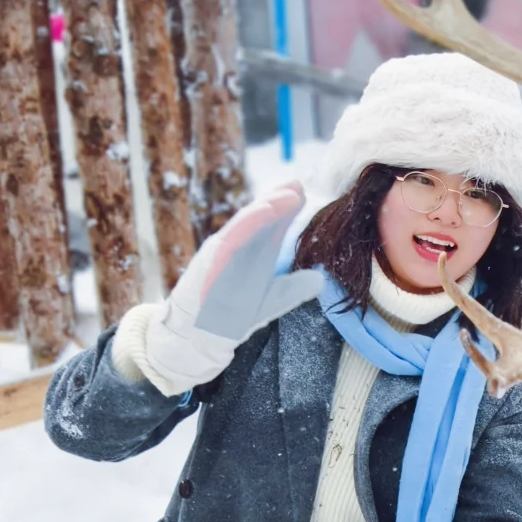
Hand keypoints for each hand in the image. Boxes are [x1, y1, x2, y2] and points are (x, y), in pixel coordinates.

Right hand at [140, 183, 322, 395]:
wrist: (200, 335)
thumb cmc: (232, 315)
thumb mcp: (273, 300)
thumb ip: (295, 288)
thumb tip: (321, 278)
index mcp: (253, 253)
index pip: (271, 224)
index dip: (287, 207)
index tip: (304, 192)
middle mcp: (237, 247)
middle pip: (259, 218)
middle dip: (278, 200)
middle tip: (297, 185)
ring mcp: (222, 253)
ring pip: (244, 225)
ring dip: (264, 209)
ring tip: (285, 196)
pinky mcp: (209, 264)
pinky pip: (227, 242)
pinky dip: (243, 228)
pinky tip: (260, 216)